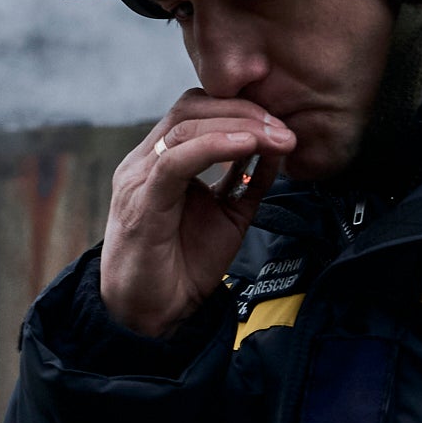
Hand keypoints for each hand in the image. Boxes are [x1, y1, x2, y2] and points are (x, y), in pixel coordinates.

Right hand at [99, 92, 297, 336]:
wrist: (155, 315)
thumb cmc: (184, 266)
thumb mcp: (228, 213)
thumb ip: (248, 180)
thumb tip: (278, 147)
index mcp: (160, 160)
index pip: (196, 110)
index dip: (239, 107)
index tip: (280, 122)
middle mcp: (144, 162)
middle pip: (190, 108)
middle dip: (243, 111)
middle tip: (283, 127)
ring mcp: (138, 179)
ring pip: (184, 127)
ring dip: (237, 126)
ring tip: (275, 136)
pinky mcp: (141, 202)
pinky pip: (176, 161)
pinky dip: (215, 146)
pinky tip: (247, 146)